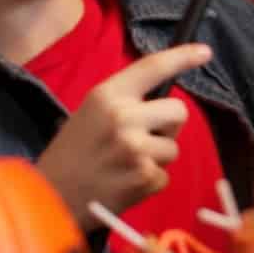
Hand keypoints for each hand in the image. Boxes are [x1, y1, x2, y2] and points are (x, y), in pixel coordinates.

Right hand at [38, 43, 208, 217]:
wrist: (49, 199)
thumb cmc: (69, 156)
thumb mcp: (89, 114)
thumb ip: (123, 103)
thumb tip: (162, 104)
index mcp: (107, 95)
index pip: (153, 66)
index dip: (183, 57)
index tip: (204, 52)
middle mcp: (124, 116)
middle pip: (178, 111)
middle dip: (168, 126)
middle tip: (142, 140)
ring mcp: (136, 148)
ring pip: (173, 147)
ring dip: (156, 158)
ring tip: (124, 166)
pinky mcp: (144, 177)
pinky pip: (165, 175)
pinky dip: (149, 182)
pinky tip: (124, 185)